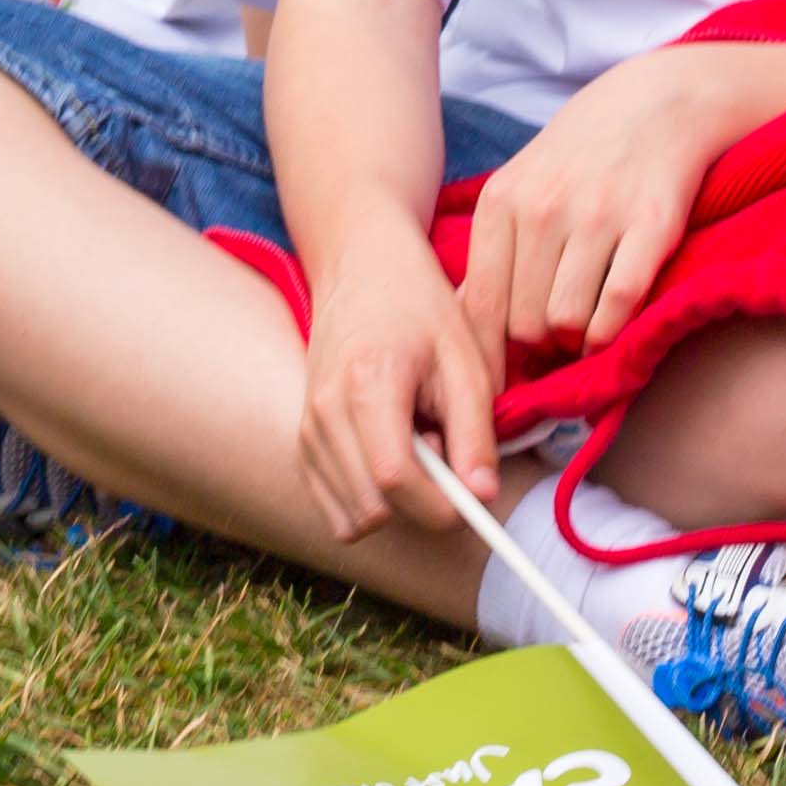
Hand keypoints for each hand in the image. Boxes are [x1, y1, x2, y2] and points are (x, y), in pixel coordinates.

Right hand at [293, 238, 503, 546]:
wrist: (360, 268)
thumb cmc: (420, 306)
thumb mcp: (464, 359)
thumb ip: (475, 431)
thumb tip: (483, 497)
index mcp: (366, 384)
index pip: (394, 479)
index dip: (442, 504)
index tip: (474, 492)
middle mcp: (323, 413)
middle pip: (372, 508)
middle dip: (421, 503)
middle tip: (443, 451)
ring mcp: (306, 430)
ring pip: (352, 518)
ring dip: (395, 503)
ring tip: (416, 447)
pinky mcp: (302, 442)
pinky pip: (336, 509)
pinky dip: (371, 502)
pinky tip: (391, 455)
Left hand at [457, 42, 754, 358]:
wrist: (661, 101)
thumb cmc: (583, 152)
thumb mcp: (522, 184)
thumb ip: (494, 248)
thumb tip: (463, 322)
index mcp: (502, 200)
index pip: (480, 306)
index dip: (487, 357)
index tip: (498, 381)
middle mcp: (543, 208)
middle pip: (523, 323)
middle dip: (537, 347)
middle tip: (553, 344)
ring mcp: (598, 216)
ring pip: (567, 322)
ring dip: (575, 341)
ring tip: (582, 331)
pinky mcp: (651, 226)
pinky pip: (617, 306)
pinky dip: (611, 333)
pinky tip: (610, 327)